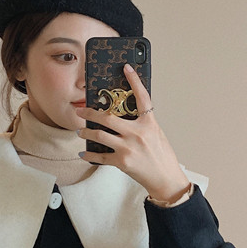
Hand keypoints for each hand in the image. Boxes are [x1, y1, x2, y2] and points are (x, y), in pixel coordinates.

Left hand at [76, 64, 189, 202]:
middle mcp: (137, 133)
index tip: (126, 68)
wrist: (166, 179)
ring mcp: (128, 148)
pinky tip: (84, 153)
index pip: (141, 96)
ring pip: (99, 135)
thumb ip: (142, 123)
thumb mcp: (156, 134)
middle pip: (107, 118)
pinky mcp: (122, 162)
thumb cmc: (162, 157)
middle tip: (81, 111)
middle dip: (90, 113)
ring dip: (86, 132)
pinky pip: (100, 156)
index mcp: (149, 123)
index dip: (134, 80)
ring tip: (80, 130)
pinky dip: (89, 155)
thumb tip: (126, 115)